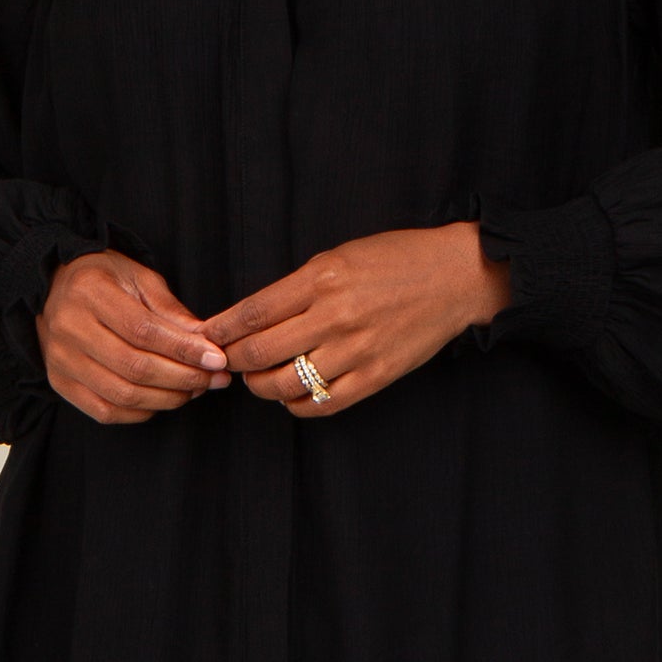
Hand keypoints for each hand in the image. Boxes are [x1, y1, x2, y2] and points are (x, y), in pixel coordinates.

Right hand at [36, 249, 229, 423]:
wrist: (54, 288)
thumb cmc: (104, 279)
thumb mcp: (139, 278)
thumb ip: (171, 311)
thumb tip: (206, 343)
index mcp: (90, 292)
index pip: (143, 331)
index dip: (183, 349)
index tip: (216, 359)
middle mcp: (69, 328)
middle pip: (134, 367)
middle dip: (183, 377)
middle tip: (214, 379)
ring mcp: (60, 360)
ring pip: (122, 394)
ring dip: (167, 398)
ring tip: (194, 389)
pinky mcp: (60, 383)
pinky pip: (105, 411)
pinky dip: (141, 411)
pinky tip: (163, 399)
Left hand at [196, 222, 511, 416]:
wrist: (453, 277)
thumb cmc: (394, 259)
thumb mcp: (338, 256)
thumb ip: (296, 287)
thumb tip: (251, 318)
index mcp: (321, 278)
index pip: (252, 313)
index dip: (221, 330)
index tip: (207, 337)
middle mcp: (335, 315)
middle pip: (259, 353)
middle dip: (233, 361)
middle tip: (227, 361)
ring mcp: (356, 350)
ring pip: (284, 385)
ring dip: (260, 385)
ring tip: (259, 377)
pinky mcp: (375, 376)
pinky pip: (321, 404)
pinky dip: (296, 404)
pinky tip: (292, 394)